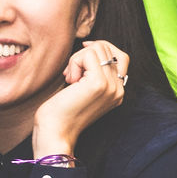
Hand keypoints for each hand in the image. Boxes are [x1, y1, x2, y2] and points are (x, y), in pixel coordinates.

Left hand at [29, 39, 129, 157]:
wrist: (55, 132)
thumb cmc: (61, 110)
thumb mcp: (83, 87)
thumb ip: (93, 71)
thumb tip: (92, 45)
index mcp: (118, 91)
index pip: (121, 56)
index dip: (100, 48)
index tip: (83, 50)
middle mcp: (119, 89)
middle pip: (107, 48)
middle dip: (84, 54)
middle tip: (70, 74)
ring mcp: (111, 86)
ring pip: (98, 49)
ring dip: (77, 58)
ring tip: (70, 79)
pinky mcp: (98, 83)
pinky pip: (88, 54)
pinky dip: (74, 62)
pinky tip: (69, 80)